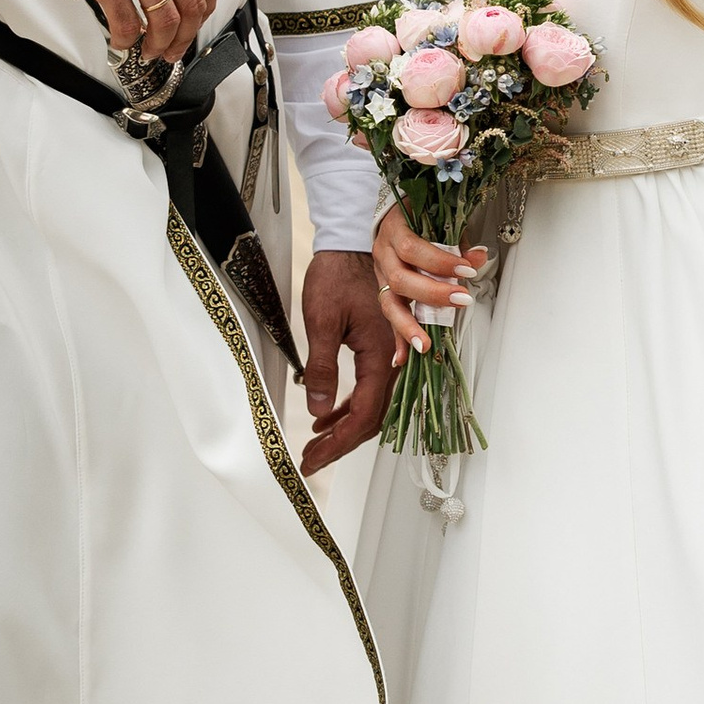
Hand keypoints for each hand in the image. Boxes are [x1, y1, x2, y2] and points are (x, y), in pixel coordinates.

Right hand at [28, 0, 222, 61]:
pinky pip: (127, 22)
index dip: (207, 7)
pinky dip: (128, 40)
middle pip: (193, 4)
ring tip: (151, 50)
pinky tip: (123, 40)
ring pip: (166, 19)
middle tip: (175, 46)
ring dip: (161, 43)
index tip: (197, 20)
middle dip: (187, 35)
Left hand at [301, 249, 396, 474]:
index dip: (339, 442)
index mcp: (381, 355)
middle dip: (341, 442)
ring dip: (344, 427)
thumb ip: (323, 367)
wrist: (351, 244)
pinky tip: (327, 413)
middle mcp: (392, 359)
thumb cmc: (337, 275)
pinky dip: (348, 405)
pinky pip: (369, 387)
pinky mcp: (379, 348)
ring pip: (371, 405)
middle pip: (372, 417)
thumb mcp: (321, 322)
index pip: (364, 414)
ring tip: (316, 442)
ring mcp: (388, 355)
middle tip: (312, 459)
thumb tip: (319, 408)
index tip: (314, 459)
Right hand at [370, 202, 487, 361]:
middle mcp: (383, 255)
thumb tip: (478, 257)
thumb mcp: (437, 219)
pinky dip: (398, 339)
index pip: (413, 249)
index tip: (467, 268)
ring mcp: (381, 275)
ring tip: (424, 345)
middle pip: (400, 280)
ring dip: (409, 326)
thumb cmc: (417, 215)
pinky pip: (390, 317)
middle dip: (433, 293)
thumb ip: (456, 241)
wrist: (393, 216)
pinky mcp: (385, 291)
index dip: (440, 261)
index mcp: (394, 231)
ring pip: (389, 304)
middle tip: (461, 299)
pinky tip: (402, 359)